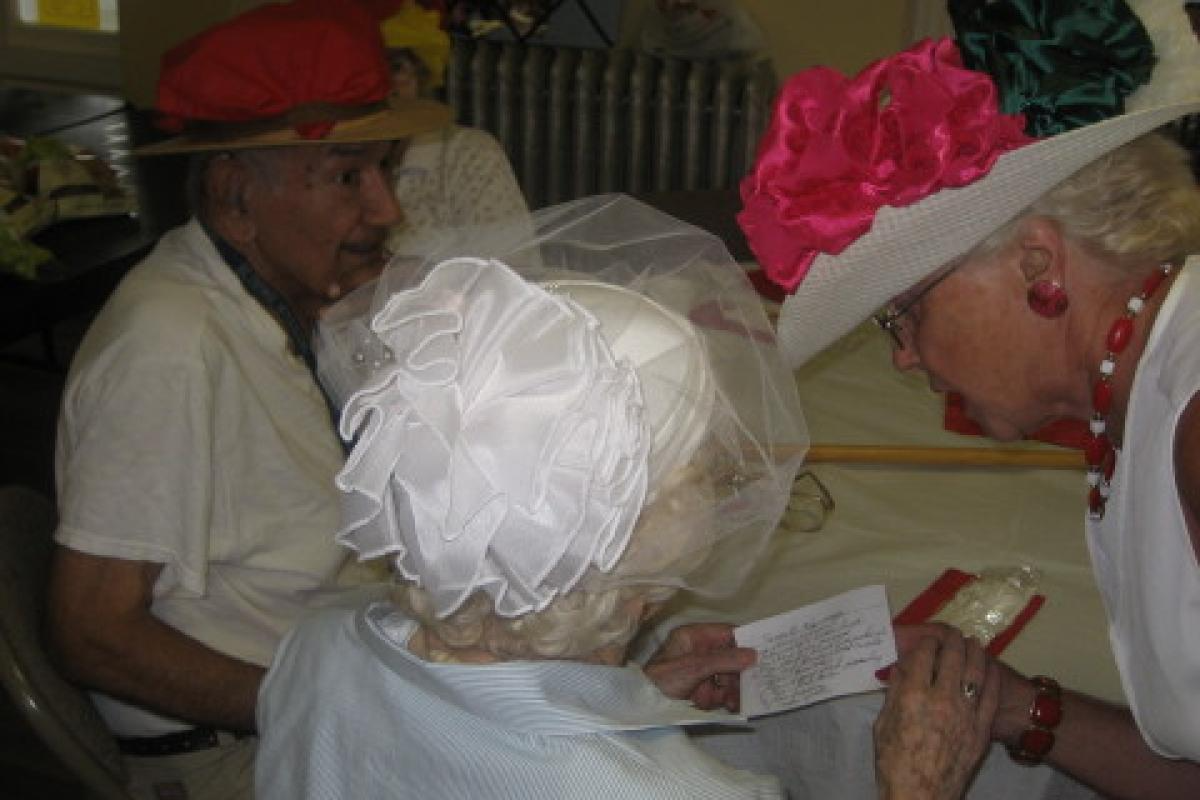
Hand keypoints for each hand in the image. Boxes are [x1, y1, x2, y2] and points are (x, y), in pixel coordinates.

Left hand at [643, 622, 755, 711]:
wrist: (642, 708)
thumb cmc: (661, 680)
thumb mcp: (693, 667)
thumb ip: (723, 660)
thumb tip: (753, 654)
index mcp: (694, 637)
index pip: (726, 633)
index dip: (745, 641)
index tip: (765, 650)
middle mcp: (700, 652)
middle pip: (731, 657)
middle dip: (740, 673)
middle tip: (753, 684)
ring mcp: (702, 672)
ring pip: (730, 677)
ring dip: (735, 689)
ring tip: (733, 702)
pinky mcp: (702, 691)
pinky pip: (724, 692)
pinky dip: (729, 699)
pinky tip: (730, 707)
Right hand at [873, 626, 998, 799]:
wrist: (920, 796)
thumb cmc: (893, 762)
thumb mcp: (883, 724)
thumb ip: (894, 692)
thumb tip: (901, 668)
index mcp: (911, 695)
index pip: (923, 654)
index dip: (924, 642)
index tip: (925, 640)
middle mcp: (940, 698)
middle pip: (951, 656)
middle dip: (951, 640)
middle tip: (951, 635)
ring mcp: (965, 713)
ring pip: (975, 670)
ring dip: (974, 651)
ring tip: (972, 642)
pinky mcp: (981, 729)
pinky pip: (989, 695)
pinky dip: (989, 676)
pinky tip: (987, 667)